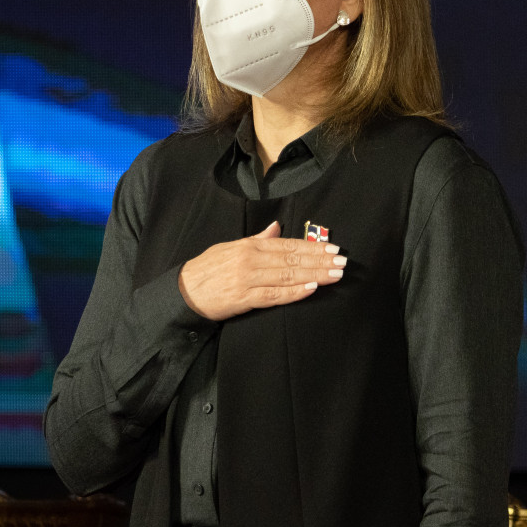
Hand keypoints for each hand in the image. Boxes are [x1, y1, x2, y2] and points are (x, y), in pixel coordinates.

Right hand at [177, 221, 345, 320]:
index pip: (287, 244)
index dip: (312, 246)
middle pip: (292, 259)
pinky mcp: (245, 298)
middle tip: (342, 262)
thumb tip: (276, 227)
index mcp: (249, 246)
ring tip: (334, 275)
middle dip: (320, 260)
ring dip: (314, 275)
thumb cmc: (208, 269)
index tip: (332, 248)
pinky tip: (311, 289)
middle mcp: (251, 260)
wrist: (185, 291)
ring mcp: (248, 279)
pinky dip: (294, 292)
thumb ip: (256, 239)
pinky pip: (274, 295)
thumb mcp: (230, 247)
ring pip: (288, 275)